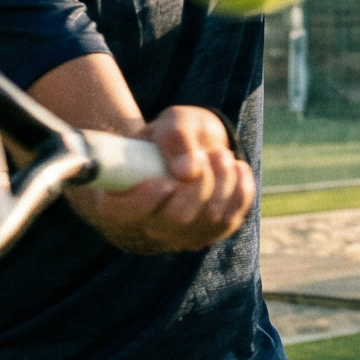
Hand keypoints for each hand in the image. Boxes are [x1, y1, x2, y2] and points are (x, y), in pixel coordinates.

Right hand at [77, 105, 253, 254]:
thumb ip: (174, 138)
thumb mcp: (169, 123)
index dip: (143, 201)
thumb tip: (187, 170)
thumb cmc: (171, 138)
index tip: (163, 181)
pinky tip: (237, 170)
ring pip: (208, 220)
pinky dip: (240, 191)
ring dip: (224, 182)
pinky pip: (231, 220)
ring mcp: (178, 236)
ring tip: (222, 155)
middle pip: (176, 219)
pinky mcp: (207, 234)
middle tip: (210, 155)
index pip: (123, 213)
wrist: (191, 151)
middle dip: (200, 183)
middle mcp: (146, 226)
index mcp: (119, 198)